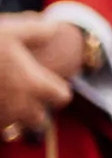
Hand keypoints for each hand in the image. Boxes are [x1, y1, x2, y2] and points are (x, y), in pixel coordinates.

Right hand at [0, 10, 87, 138]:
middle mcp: (20, 106)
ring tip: (6, 102)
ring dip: (14, 120)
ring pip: (14, 130)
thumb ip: (38, 31)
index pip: (61, 97)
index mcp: (34, 85)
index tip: (50, 81)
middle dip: (36, 110)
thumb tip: (54, 27)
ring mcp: (0, 118)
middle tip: (27, 96)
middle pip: (39, 120)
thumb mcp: (12, 31)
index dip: (58, 89)